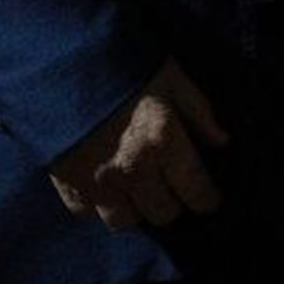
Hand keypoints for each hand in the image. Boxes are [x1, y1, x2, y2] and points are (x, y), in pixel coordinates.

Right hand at [46, 58, 227, 230]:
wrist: (61, 62)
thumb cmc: (123, 65)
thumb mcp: (172, 79)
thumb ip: (199, 112)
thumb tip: (222, 141)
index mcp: (164, 141)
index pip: (195, 190)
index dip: (207, 199)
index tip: (209, 200)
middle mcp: (133, 169)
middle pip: (162, 213)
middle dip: (172, 203)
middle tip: (171, 189)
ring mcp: (98, 181)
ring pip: (125, 221)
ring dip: (135, 209)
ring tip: (138, 191)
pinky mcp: (66, 183)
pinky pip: (87, 212)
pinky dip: (98, 204)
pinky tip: (105, 187)